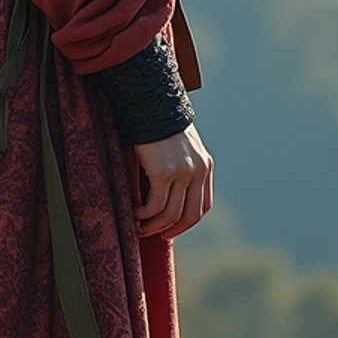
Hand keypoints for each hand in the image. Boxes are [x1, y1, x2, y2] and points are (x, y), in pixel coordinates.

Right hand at [133, 122, 212, 238]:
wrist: (149, 101)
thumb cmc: (158, 122)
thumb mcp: (179, 144)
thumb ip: (181, 164)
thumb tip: (168, 190)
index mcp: (205, 164)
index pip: (203, 205)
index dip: (188, 222)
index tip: (172, 227)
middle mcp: (198, 170)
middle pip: (191, 215)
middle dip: (173, 230)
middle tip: (157, 235)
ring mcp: (182, 172)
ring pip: (171, 214)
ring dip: (154, 226)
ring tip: (139, 227)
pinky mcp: (163, 172)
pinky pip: (154, 205)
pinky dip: (143, 214)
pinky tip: (133, 213)